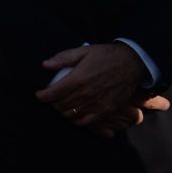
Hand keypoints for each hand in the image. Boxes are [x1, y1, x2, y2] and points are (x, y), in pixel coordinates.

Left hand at [35, 43, 156, 136]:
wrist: (132, 63)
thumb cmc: (107, 55)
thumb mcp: (84, 51)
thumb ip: (64, 58)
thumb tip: (45, 64)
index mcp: (78, 79)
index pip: (53, 93)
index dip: (42, 95)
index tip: (39, 94)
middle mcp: (85, 94)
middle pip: (60, 105)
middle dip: (52, 103)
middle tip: (51, 98)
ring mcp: (95, 104)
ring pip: (70, 114)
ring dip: (62, 111)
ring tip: (61, 105)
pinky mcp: (105, 111)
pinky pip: (85, 122)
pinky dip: (76, 119)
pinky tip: (74, 113)